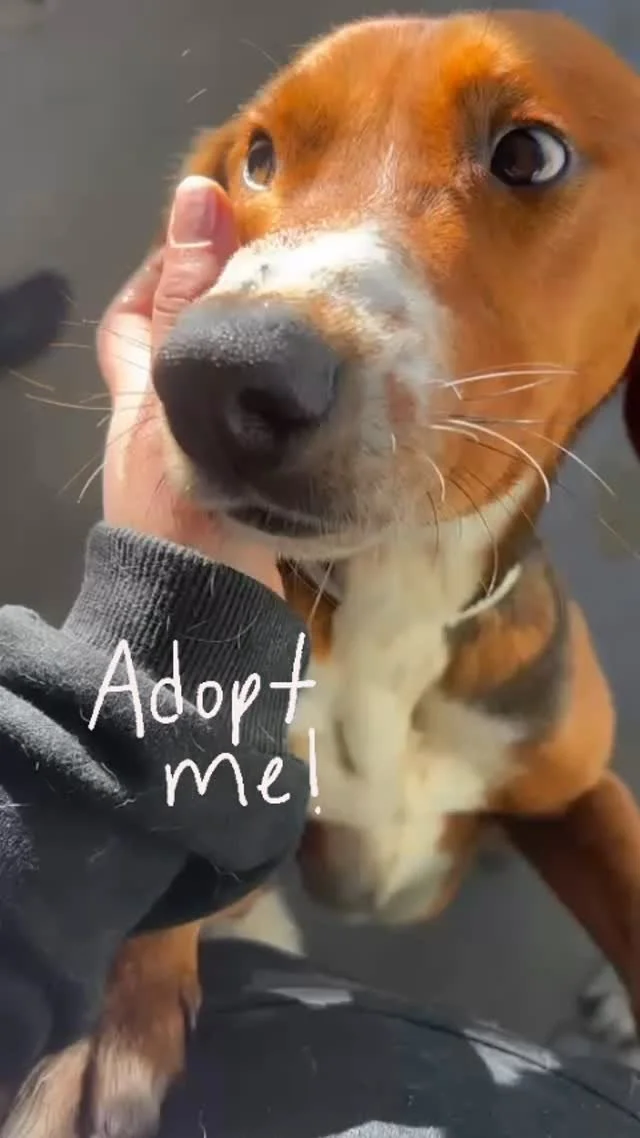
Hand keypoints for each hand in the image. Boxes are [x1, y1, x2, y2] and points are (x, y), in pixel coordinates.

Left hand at [97, 176, 282, 595]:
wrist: (205, 617)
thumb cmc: (185, 511)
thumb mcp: (181, 399)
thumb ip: (192, 311)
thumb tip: (197, 199)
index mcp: (141, 400)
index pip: (133, 320)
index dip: (164, 275)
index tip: (218, 243)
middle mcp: (166, 430)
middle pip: (183, 356)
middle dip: (222, 314)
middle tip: (284, 281)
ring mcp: (204, 468)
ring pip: (229, 397)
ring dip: (262, 365)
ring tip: (316, 331)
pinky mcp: (243, 499)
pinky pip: (261, 439)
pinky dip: (284, 416)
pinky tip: (329, 405)